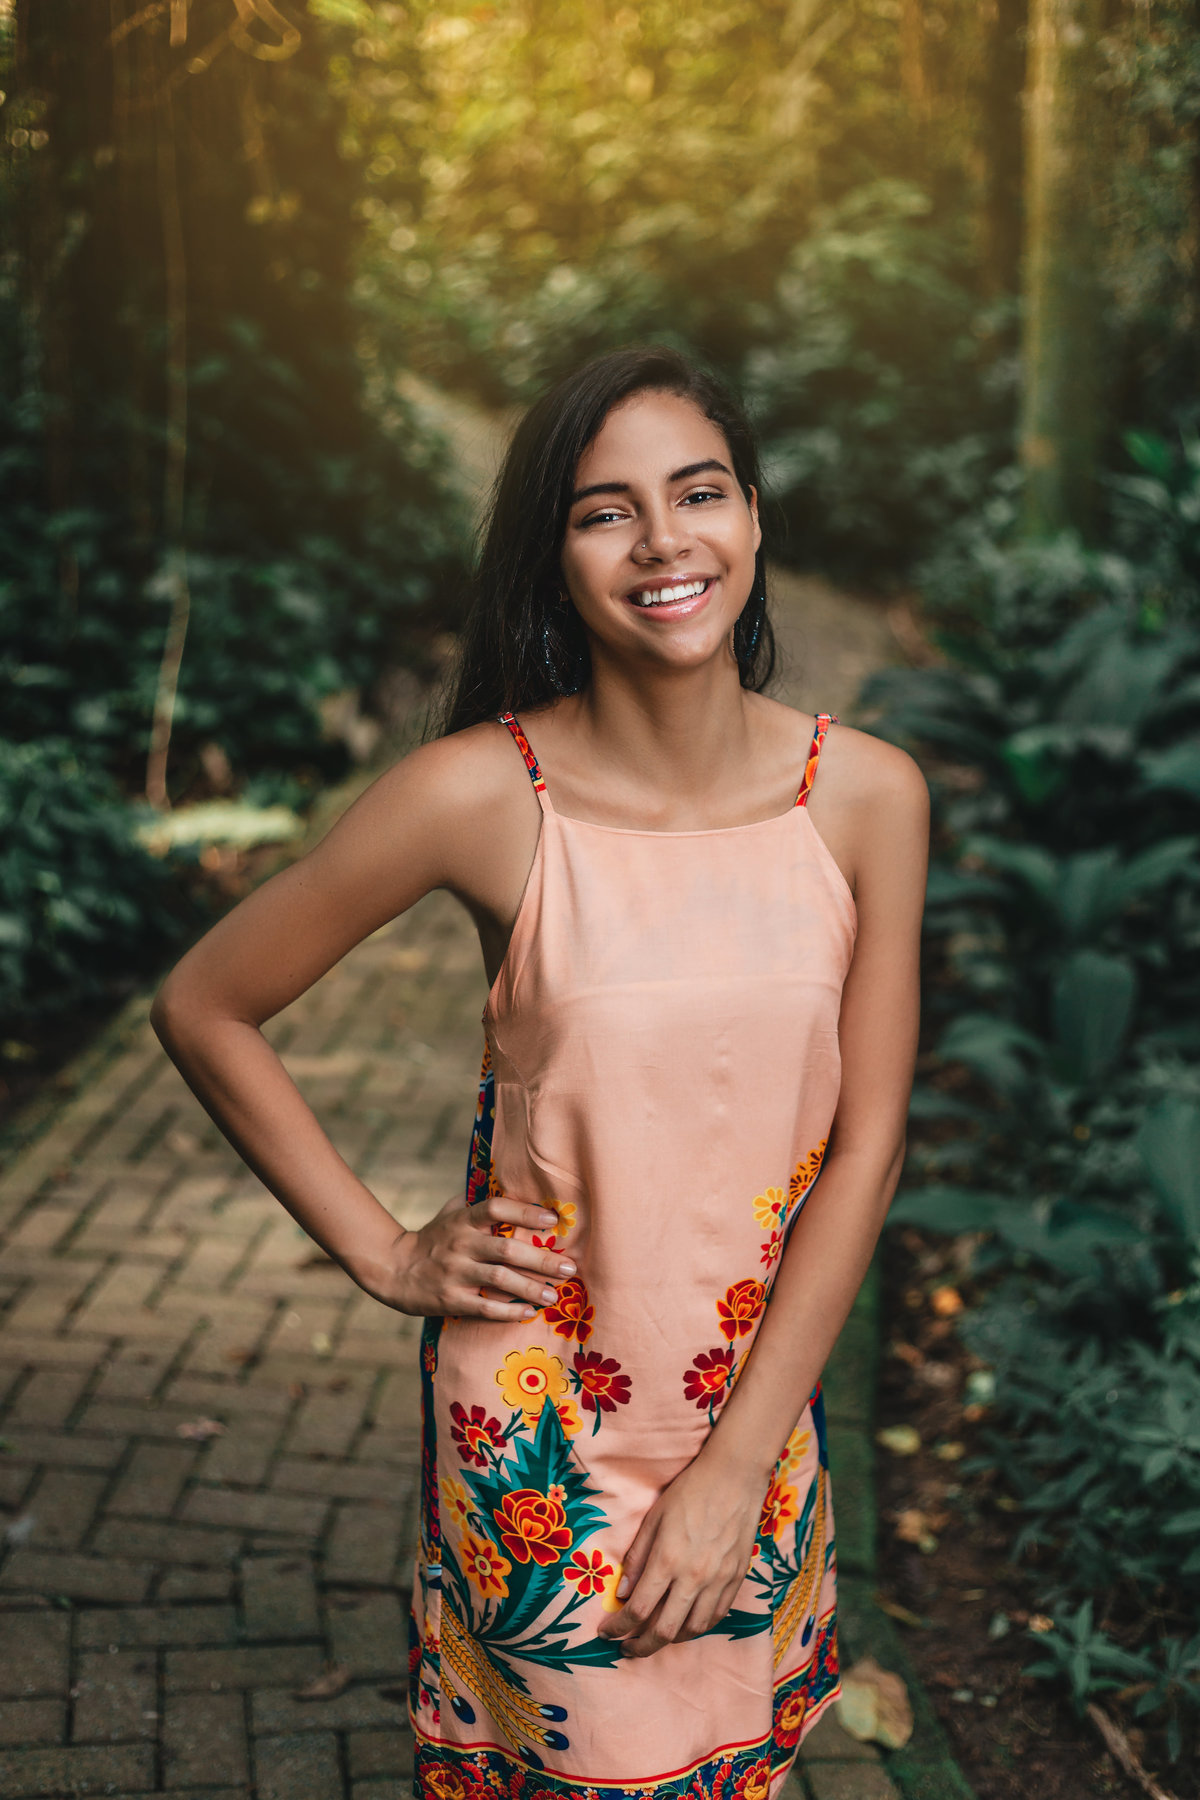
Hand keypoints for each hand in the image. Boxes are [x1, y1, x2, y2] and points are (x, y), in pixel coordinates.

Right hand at [379, 1191, 574, 1319]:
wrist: (393, 1269)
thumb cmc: (432, 1238)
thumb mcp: (449, 1212)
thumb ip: (476, 1200)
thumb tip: (508, 1180)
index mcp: (463, 1220)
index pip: (496, 1209)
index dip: (525, 1213)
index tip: (553, 1221)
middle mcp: (460, 1244)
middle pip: (506, 1249)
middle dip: (541, 1260)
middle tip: (569, 1267)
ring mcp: (455, 1272)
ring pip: (499, 1279)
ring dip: (530, 1288)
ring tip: (555, 1295)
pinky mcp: (450, 1299)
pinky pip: (484, 1306)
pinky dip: (509, 1311)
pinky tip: (529, 1312)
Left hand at [597, 1454, 764, 1657]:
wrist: (734, 1476)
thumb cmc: (690, 1491)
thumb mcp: (654, 1518)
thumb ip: (638, 1557)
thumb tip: (623, 1593)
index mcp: (668, 1560)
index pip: (638, 1610)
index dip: (618, 1627)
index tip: (607, 1632)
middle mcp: (694, 1578)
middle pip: (664, 1630)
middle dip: (641, 1647)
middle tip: (627, 1648)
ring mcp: (719, 1581)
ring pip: (693, 1630)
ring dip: (670, 1640)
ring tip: (655, 1636)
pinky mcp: (737, 1579)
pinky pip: (717, 1617)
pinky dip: (698, 1627)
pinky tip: (686, 1624)